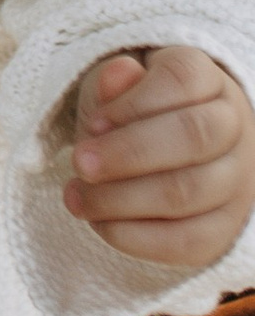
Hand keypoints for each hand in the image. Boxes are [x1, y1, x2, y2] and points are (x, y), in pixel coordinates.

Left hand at [64, 46, 254, 267]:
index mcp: (206, 78)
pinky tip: (99, 223)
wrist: (152, 147)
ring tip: (78, 196)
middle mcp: (233, 127)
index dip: (133, 103)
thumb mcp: (112, 85)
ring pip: (190, 192)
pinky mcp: (226, 228)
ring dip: (123, 199)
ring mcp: (238, 181)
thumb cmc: (128, 108)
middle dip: (127, 153)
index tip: (93, 122)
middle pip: (193, 137)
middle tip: (79, 163)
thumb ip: (112, 81)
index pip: (182, 80)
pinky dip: (137, 236)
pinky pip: (190, 242)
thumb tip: (119, 72)